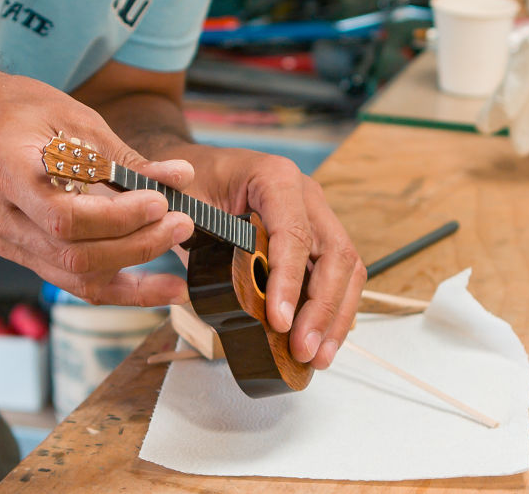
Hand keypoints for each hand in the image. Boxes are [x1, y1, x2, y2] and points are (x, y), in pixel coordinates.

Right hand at [0, 70, 195, 305]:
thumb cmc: (17, 111)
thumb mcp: (73, 118)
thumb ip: (125, 156)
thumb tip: (179, 177)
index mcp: (6, 173)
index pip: (64, 217)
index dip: (117, 217)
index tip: (160, 202)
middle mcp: (2, 219)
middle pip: (73, 255)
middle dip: (136, 245)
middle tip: (181, 223)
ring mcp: (9, 243)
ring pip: (75, 277)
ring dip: (134, 271)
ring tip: (177, 252)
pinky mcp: (25, 254)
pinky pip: (75, 281)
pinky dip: (121, 287)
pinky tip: (160, 288)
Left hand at [173, 146, 365, 369]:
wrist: (194, 171)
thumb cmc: (189, 183)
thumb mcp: (182, 197)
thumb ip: (189, 224)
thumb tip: (200, 260)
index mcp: (275, 177)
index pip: (294, 234)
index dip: (289, 282)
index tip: (279, 321)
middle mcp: (305, 195)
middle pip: (334, 254)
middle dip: (322, 308)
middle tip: (303, 350)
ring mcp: (315, 217)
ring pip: (346, 269)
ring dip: (334, 317)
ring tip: (317, 356)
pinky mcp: (314, 240)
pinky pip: (337, 277)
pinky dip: (332, 312)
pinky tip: (320, 342)